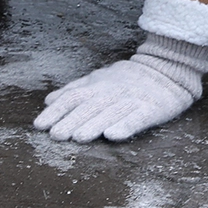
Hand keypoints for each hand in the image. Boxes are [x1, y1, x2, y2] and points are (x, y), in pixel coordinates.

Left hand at [33, 34, 207, 141]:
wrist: (168, 68)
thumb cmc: (129, 78)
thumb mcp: (99, 78)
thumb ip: (75, 90)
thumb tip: (49, 100)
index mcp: (98, 85)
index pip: (73, 97)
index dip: (56, 111)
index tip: (40, 125)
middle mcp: (112, 92)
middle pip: (89, 107)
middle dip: (71, 121)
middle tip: (56, 135)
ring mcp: (132, 100)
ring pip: (110, 113)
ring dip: (94, 125)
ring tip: (79, 138)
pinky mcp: (151, 109)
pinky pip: (137, 118)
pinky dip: (125, 126)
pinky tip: (114, 135)